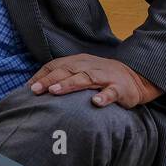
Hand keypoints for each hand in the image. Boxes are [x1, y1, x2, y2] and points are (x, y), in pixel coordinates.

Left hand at [29, 53, 162, 108]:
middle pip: (67, 71)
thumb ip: (62, 77)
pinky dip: (104, 97)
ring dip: (69, 84)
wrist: (136, 77)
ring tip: (55, 91)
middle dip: (50, 80)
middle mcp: (90, 66)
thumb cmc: (101, 77)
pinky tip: (95, 102)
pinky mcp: (120, 88)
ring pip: (85, 78)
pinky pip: (111, 92)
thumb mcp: (81, 72)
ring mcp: (105, 76)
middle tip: (35, 90)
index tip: (28, 87)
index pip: (56, 65)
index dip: (42, 75)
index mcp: (79, 62)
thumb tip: (35, 88)